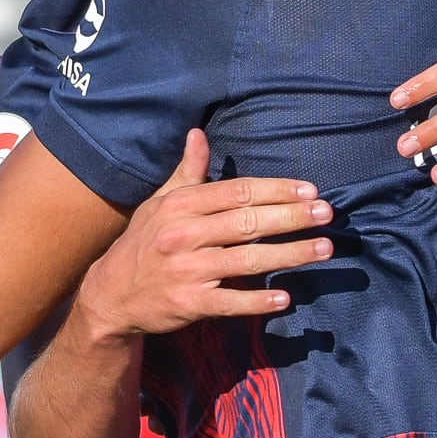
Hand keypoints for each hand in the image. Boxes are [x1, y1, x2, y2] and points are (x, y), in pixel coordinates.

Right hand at [72, 130, 332, 340]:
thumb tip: (199, 133)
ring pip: (247, 260)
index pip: (237, 192)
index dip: (276, 190)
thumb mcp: (160, 203)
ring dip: (289, 255)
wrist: (110, 296)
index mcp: (181, 206)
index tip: (309, 190)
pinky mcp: (189, 304)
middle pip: (247, 222)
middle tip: (327, 214)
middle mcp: (184, 235)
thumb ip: (187, 171)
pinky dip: (257, 301)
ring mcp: (187, 271)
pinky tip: (286, 298)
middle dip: (292, 217)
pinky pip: (230, 302)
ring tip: (323, 248)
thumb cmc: (144, 243)